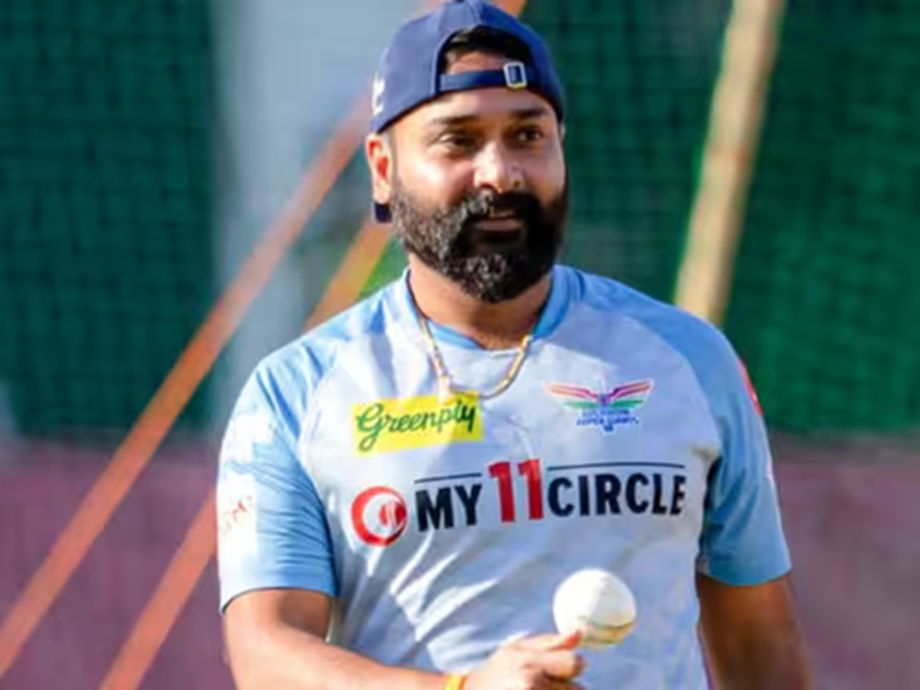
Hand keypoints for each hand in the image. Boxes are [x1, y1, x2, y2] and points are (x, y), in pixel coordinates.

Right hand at [464, 631, 585, 689]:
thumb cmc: (495, 673)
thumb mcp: (516, 649)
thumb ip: (551, 643)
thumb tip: (580, 633)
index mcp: (528, 663)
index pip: (574, 663)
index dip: (571, 666)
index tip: (561, 669)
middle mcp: (530, 685)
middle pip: (576, 688)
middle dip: (565, 687)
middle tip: (543, 685)